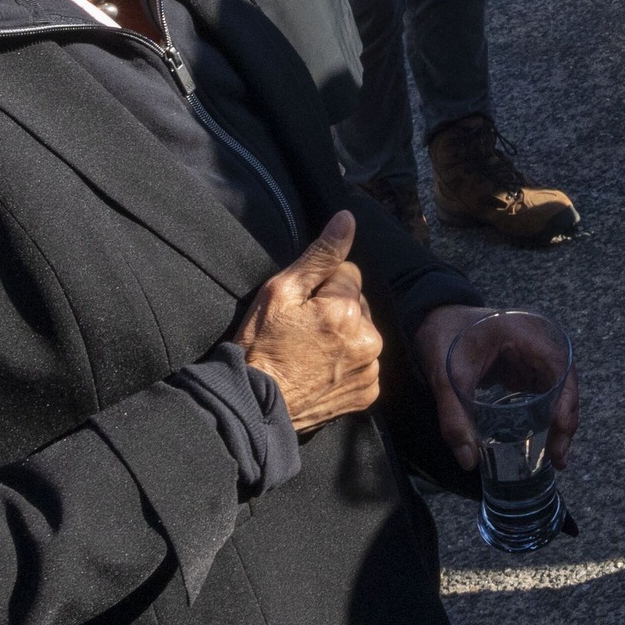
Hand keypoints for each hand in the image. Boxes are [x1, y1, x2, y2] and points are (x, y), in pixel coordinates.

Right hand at [235, 213, 385, 431]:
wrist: (254, 405)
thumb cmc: (260, 346)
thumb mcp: (280, 292)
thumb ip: (320, 255)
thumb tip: (348, 218)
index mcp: (347, 310)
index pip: (348, 274)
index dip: (320, 287)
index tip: (300, 307)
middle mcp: (368, 339)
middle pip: (359, 305)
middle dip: (336, 311)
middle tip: (302, 331)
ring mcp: (370, 369)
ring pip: (362, 334)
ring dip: (343, 337)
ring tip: (309, 352)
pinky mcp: (367, 393)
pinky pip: (363, 364)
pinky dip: (347, 365)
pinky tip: (320, 371)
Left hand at [415, 302, 580, 472]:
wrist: (434, 319)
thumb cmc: (443, 339)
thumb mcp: (444, 378)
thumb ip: (454, 418)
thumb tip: (469, 461)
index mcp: (523, 334)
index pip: (558, 366)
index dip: (565, 399)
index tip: (561, 429)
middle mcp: (537, 340)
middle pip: (565, 380)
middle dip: (566, 418)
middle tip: (558, 455)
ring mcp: (533, 352)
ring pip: (559, 387)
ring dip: (560, 418)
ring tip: (555, 452)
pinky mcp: (526, 363)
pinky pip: (546, 388)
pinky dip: (548, 412)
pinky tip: (544, 434)